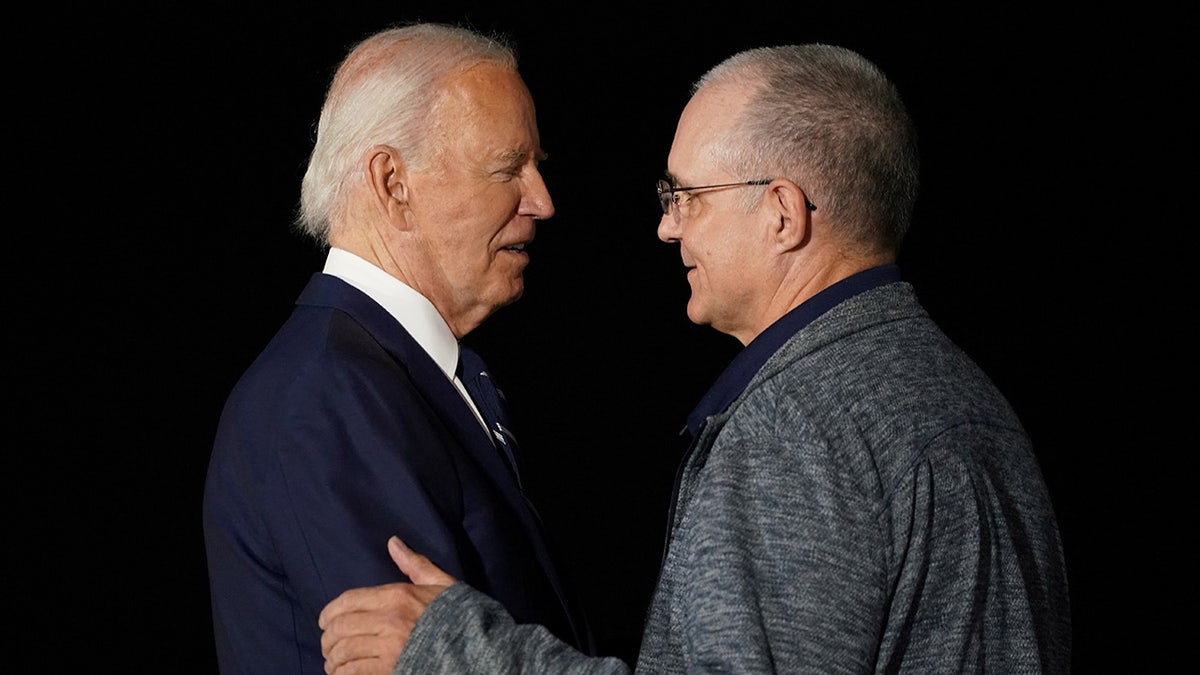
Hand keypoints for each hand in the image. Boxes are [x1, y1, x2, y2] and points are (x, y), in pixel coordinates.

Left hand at [319, 536, 456, 674]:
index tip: (324, 620)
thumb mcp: (440, 583)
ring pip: (343, 651)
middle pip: (340, 627)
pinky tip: (341, 673)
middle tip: (327, 643)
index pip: (347, 601)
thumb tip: (393, 542)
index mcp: (397, 596)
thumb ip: (414, 564)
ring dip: (332, 658)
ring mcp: (389, 648)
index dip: (329, 612)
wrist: (478, 648)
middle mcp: (388, 620)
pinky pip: (353, 672)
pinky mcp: (390, 670)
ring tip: (332, 661)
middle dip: (328, 637)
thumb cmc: (460, 615)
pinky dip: (341, 674)